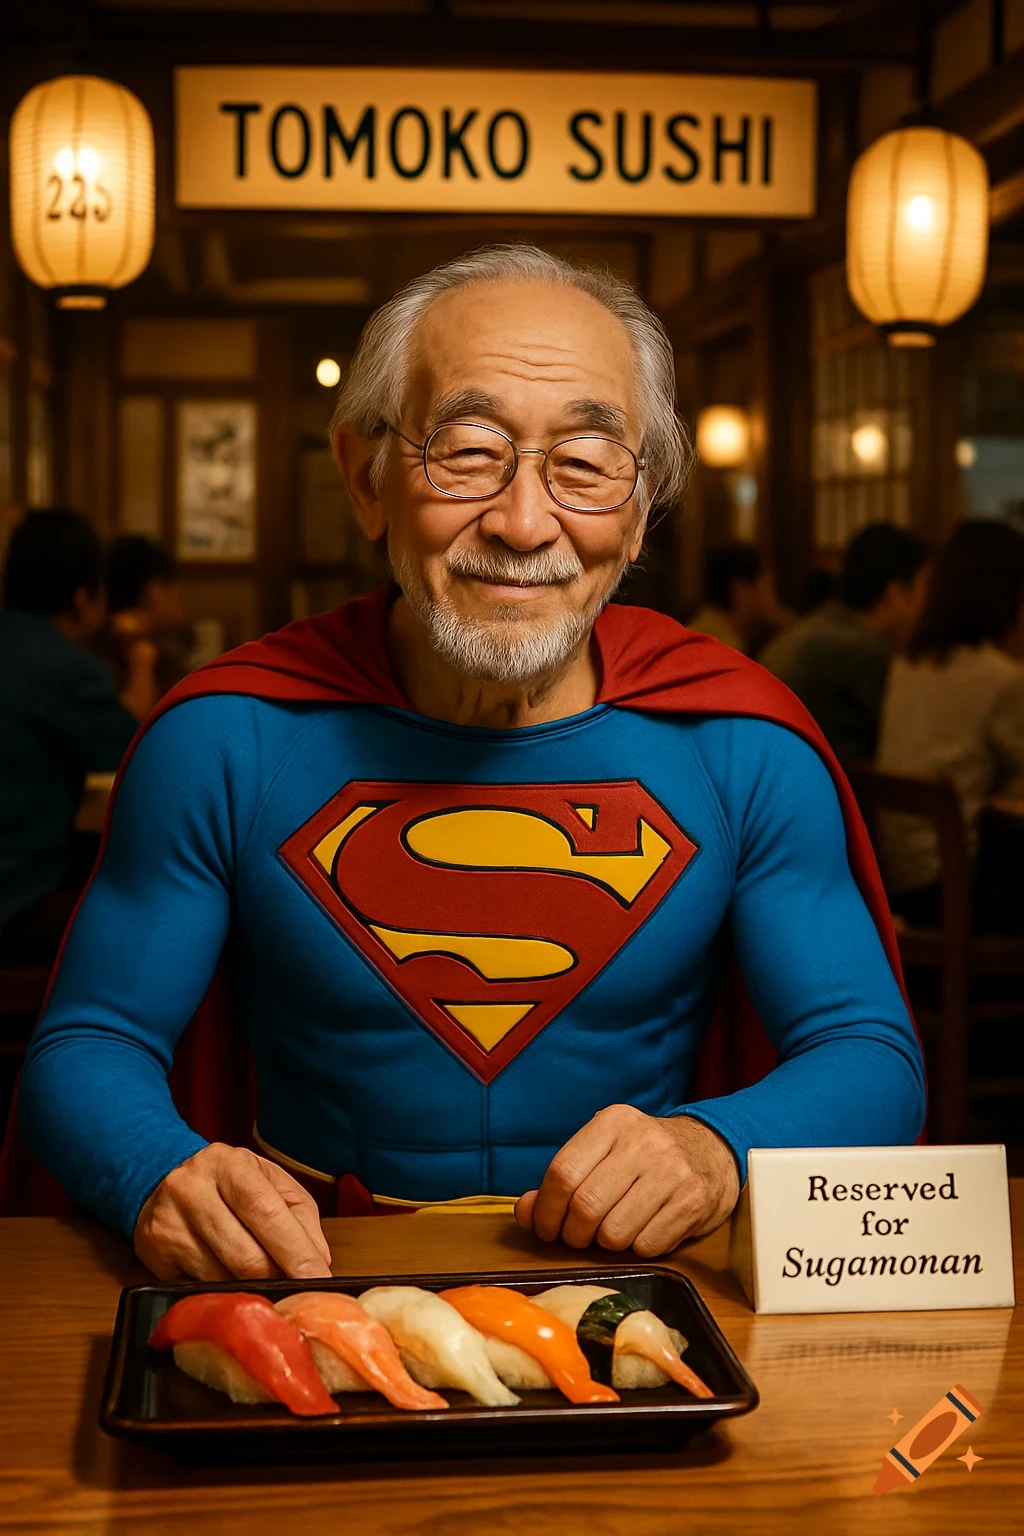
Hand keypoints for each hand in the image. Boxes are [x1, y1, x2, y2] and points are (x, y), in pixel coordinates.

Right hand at [134, 1143, 333, 1281]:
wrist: (164, 1181)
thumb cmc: (230, 1185)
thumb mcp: (270, 1183)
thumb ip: (301, 1218)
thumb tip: (319, 1261)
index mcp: (230, 1164)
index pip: (267, 1212)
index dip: (296, 1251)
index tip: (320, 1279)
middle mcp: (193, 1189)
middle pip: (245, 1254)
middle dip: (278, 1278)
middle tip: (298, 1292)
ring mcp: (169, 1223)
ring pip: (223, 1279)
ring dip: (252, 1290)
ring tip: (264, 1283)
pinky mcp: (155, 1256)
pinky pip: (200, 1290)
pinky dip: (224, 1295)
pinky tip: (231, 1284)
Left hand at [514, 1106, 739, 1257]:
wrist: (711, 1150)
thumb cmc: (643, 1156)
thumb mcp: (602, 1152)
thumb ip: (561, 1180)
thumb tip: (525, 1212)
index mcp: (613, 1122)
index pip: (563, 1172)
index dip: (546, 1210)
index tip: (545, 1227)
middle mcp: (644, 1142)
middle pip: (585, 1206)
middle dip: (573, 1234)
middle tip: (577, 1237)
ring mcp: (672, 1171)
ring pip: (614, 1233)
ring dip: (605, 1243)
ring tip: (613, 1230)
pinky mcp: (694, 1201)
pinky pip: (647, 1246)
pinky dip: (636, 1249)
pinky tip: (643, 1230)